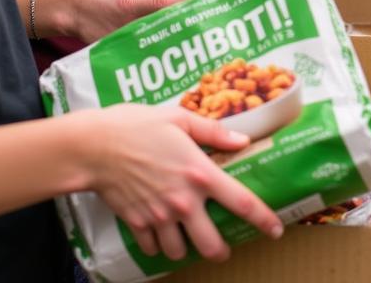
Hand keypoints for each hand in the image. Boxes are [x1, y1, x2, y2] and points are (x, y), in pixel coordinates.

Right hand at [72, 0, 192, 44]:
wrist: (77, 10)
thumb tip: (179, 0)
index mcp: (131, 4)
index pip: (162, 2)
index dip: (183, 0)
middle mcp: (129, 24)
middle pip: (164, 26)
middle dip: (183, 23)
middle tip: (204, 21)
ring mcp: (124, 41)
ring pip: (156, 42)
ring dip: (174, 39)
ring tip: (194, 36)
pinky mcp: (121, 52)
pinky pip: (145, 51)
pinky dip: (159, 48)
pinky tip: (172, 47)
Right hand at [76, 104, 282, 261]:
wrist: (94, 146)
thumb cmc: (137, 125)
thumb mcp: (179, 119)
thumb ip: (214, 132)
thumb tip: (243, 140)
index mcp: (199, 173)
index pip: (241, 203)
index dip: (263, 219)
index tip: (275, 229)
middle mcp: (183, 201)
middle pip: (212, 245)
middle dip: (221, 250)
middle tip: (222, 244)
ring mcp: (159, 216)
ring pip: (181, 251)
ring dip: (187, 246)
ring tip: (187, 234)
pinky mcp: (137, 224)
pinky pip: (153, 247)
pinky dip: (158, 244)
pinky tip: (159, 230)